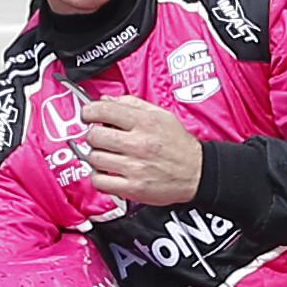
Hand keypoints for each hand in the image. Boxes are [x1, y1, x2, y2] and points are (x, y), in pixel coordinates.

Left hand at [78, 94, 204, 207]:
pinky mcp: (133, 187)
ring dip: (96, 156)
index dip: (89, 111)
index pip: (104, 110)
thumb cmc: (179, 145)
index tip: (88, 115)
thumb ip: (132, 104)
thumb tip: (105, 100)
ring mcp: (135, 167)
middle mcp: (139, 143)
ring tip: (106, 155)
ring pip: (94, 158)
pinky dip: (98, 176)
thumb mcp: (161, 115)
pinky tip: (107, 172)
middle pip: (95, 135)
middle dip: (93, 135)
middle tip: (100, 137)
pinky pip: (100, 181)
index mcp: (145, 122)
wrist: (197, 173)